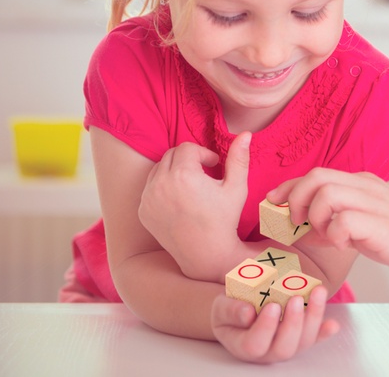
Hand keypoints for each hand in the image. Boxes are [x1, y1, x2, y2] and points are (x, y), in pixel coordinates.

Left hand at [139, 132, 251, 280]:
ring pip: (159, 168)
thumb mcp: (236, 188)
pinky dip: (163, 187)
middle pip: (171, 154)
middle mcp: (161, 184)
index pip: (188, 147)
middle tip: (204, 174)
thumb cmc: (224, 219)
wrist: (205, 253)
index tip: (214, 166)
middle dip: (188, 159)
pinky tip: (180, 201)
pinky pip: (150, 187)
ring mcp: (148, 198)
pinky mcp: (143, 210)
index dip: (204, 154)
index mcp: (183, 175)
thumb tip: (246, 134)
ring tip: (192, 186)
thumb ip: (239, 158)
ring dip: (174, 171)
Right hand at [211, 286, 338, 362]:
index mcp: (243, 346)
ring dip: (313, 319)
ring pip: (303, 343)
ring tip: (317, 292)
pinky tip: (333, 324)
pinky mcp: (300, 339)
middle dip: (293, 323)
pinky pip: (315, 339)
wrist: (242, 308)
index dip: (265, 328)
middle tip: (296, 298)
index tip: (272, 305)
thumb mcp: (221, 306)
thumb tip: (247, 313)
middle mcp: (267, 352)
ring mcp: (286, 346)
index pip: (254, 345)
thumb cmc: (230, 308)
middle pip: (284, 348)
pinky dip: (325, 332)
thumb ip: (230, 310)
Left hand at [268, 168, 388, 281]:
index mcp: (361, 183)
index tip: (274, 202)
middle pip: (317, 175)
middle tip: (298, 223)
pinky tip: (344, 245)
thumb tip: (302, 229)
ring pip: (327, 192)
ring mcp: (374, 202)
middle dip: (296, 198)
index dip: (289, 186)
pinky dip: (334, 234)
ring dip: (316, 216)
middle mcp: (366, 186)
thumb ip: (333, 224)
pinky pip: (343, 220)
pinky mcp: (380, 223)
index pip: (316, 173)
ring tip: (325, 234)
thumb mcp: (360, 229)